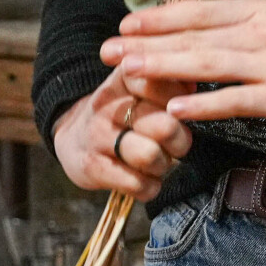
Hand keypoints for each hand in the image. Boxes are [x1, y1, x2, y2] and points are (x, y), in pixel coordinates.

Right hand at [50, 68, 192, 200]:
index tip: (180, 109)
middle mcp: (107, 105)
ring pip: (150, 156)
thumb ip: (168, 81)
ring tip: (158, 161)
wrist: (71, 137)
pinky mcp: (92, 167)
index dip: (181, 101)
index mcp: (123, 78)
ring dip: (163, 164)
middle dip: (180, 141)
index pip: (161, 84)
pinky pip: (137, 184)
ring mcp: (97, 136)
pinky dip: (149, 187)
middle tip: (176, 143)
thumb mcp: (137, 87)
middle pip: (164, 126)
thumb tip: (194, 82)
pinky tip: (145, 179)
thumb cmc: (119, 111)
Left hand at [107, 0, 265, 131]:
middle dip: (147, 44)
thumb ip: (227, 28)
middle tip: (108, 52)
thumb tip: (179, 30)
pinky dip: (202, 104)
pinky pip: (234, 100)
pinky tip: (175, 108)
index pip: (196, 11)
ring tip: (129, 73)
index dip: (157, 18)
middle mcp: (260, 31)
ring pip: (208, 64)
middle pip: (193, 37)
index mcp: (253, 10)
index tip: (122, 25)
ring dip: (164, 68)